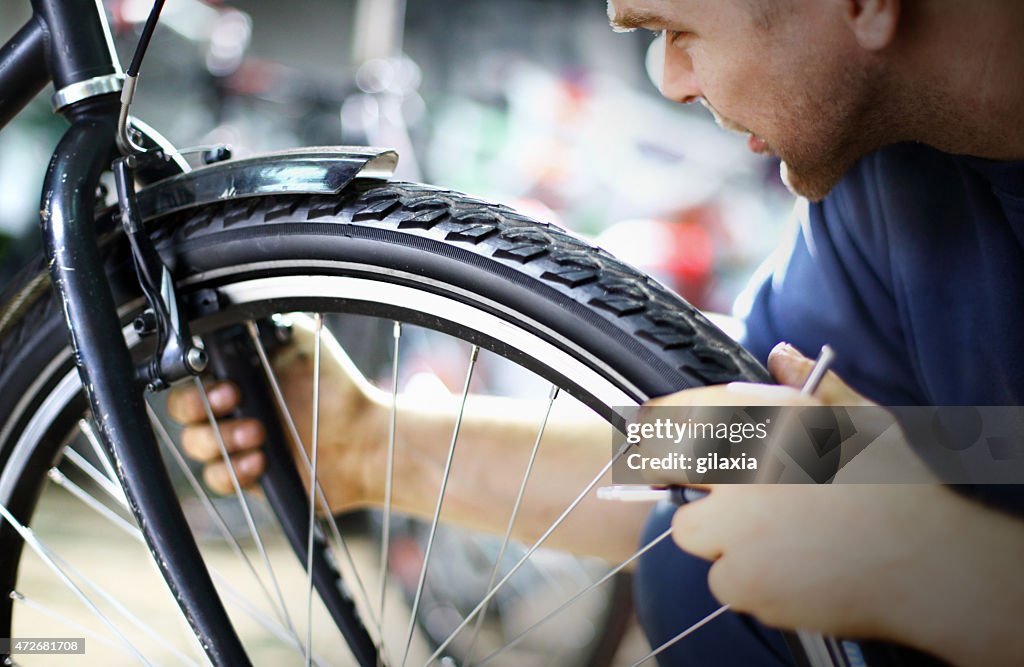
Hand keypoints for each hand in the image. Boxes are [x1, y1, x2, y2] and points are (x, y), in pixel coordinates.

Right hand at [167, 316, 388, 512]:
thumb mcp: (300, 342)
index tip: (224, 382)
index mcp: (235, 375)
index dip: (194, 381)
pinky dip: (234, 471)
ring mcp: (236, 442)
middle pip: (182, 411)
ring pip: (195, 446)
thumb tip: (232, 311)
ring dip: (221, 439)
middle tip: (233, 401)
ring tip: (260, 433)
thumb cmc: (334, 387)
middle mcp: (230, 408)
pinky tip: (260, 462)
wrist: (363, 438)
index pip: (190, 377)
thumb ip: (264, 325)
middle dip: (198, 408)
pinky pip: (218, 479)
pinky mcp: (246, 475)